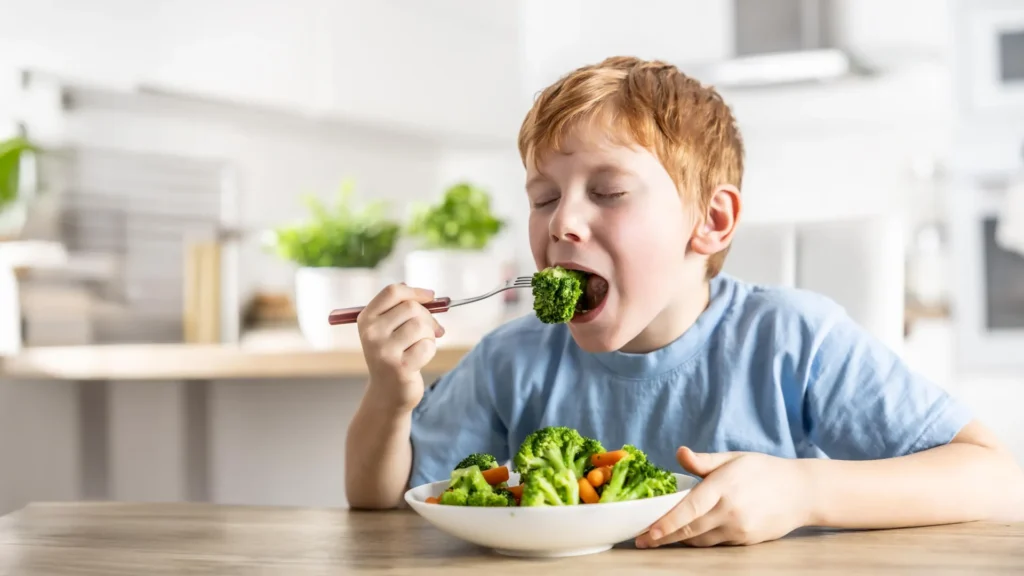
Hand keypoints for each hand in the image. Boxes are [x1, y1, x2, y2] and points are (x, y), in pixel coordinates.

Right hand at [357, 283, 444, 411]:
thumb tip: (429, 295)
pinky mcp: (400, 366)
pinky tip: (419, 360)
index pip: (392, 292)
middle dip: (427, 318)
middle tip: (431, 330)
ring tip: (420, 346)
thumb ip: (403, 310)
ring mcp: (384, 350)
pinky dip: (430, 351)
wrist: (387, 393)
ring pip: (421, 326)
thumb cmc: (393, 356)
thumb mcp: (389, 330)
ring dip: (429, 336)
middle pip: (411, 308)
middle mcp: (371, 333)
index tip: (431, 297)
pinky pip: (427, 346)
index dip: (415, 292)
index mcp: (366, 319)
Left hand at [635, 447, 811, 547]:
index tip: (647, 532)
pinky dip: (699, 541)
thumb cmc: (763, 470)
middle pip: (690, 529)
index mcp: (724, 486)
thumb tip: (679, 453)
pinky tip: (687, 536)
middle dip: (663, 537)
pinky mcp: (746, 541)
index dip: (666, 523)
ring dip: (679, 540)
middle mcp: (731, 511)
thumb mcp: (733, 458)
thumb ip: (703, 461)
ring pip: (700, 540)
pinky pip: (715, 543)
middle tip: (642, 541)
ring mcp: (739, 528)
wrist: (801, 492)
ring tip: (659, 538)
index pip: (689, 509)